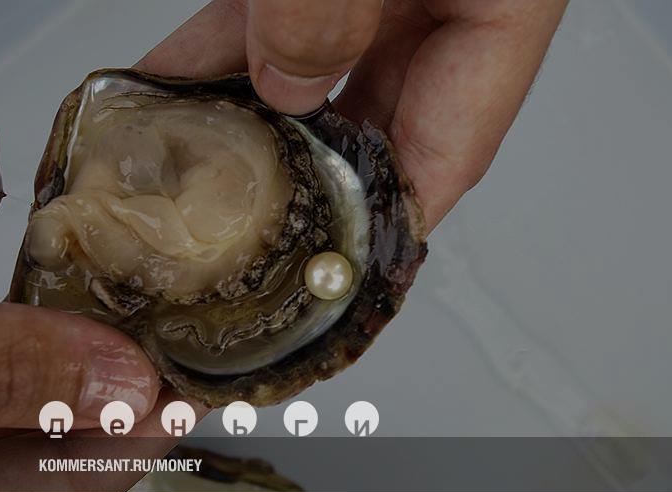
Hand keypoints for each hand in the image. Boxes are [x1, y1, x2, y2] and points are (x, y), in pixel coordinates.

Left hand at [139, 0, 567, 231]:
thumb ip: (330, 2)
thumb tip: (288, 78)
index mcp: (496, 6)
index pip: (447, 156)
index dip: (387, 232)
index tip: (332, 283)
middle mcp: (440, 5)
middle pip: (370, 128)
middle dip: (298, 183)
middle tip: (237, 238)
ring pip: (308, 79)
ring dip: (244, 122)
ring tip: (184, 175)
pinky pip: (270, 22)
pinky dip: (223, 54)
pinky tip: (175, 87)